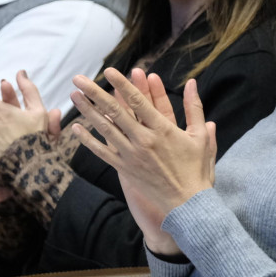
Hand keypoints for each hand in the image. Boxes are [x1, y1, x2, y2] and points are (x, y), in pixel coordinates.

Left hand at [70, 70, 215, 255]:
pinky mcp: (124, 169)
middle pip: (115, 111)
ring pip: (105, 129)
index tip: (108, 71)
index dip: (122, 84)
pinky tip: (76, 128)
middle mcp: (143, 140)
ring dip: (88, 111)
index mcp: (162, 130)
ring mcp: (131, 155)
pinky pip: (102, 152)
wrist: (188, 205)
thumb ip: (195, 108)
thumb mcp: (201, 136)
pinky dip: (88, 140)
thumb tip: (193, 82)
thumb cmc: (196, 170)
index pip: (138, 101)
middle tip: (79, 78)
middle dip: (95, 93)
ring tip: (74, 96)